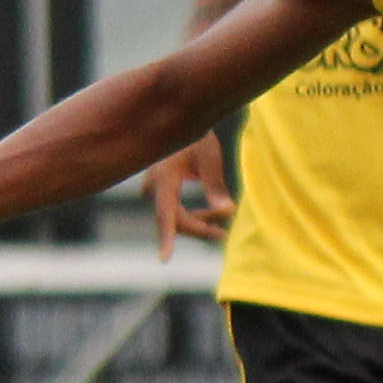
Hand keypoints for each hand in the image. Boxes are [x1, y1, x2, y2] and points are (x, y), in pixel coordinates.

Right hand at [143, 130, 234, 257]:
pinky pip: (175, 212)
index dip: (167, 238)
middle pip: (178, 221)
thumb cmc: (197, 138)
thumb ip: (216, 186)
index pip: (166, 214)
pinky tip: (213, 217)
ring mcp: (154, 191)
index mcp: (164, 179)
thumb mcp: (210, 159)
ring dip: (199, 222)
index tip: (164, 259)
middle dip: (202, 227)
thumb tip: (228, 212)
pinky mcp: (158, 193)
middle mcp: (154, 188)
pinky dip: (194, 216)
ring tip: (225, 218)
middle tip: (225, 232)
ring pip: (176, 219)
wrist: (180, 123)